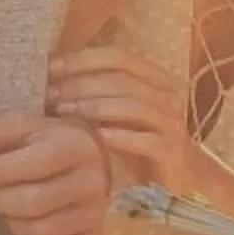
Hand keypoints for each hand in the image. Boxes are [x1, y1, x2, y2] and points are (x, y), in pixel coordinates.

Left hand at [0, 113, 112, 234]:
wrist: (89, 164)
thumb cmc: (49, 144)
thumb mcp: (27, 128)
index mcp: (76, 148)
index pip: (37, 163)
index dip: (1, 171)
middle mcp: (91, 183)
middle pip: (34, 203)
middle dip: (1, 200)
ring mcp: (94, 215)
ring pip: (40, 233)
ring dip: (13, 225)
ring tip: (7, 212)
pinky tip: (24, 231)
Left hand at [46, 47, 192, 190]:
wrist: (182, 177)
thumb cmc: (143, 141)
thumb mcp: (122, 113)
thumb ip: (99, 94)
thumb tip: (52, 81)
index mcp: (156, 78)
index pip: (119, 57)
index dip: (84, 59)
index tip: (51, 67)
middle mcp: (168, 94)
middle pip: (122, 80)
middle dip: (82, 84)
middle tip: (51, 95)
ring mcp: (173, 122)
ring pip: (133, 105)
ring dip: (95, 107)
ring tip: (66, 112)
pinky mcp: (172, 151)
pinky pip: (144, 139)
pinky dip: (119, 136)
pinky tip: (96, 137)